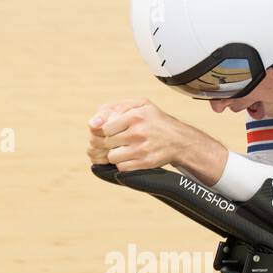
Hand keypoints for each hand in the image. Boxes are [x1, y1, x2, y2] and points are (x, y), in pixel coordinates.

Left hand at [86, 99, 227, 182]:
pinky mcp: (145, 163)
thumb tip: (92, 122)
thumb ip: (116, 107)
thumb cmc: (155, 120)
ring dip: (114, 154)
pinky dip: (123, 163)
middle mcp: (138, 132)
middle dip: (105, 143)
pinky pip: (122, 167)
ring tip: (123, 149)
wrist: (180, 140)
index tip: (107, 131)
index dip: (102, 131)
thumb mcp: (140, 104)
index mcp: (135, 116)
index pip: (104, 127)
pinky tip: (130, 157)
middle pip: (106, 143)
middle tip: (112, 142)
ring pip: (112, 157)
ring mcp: (142, 150)